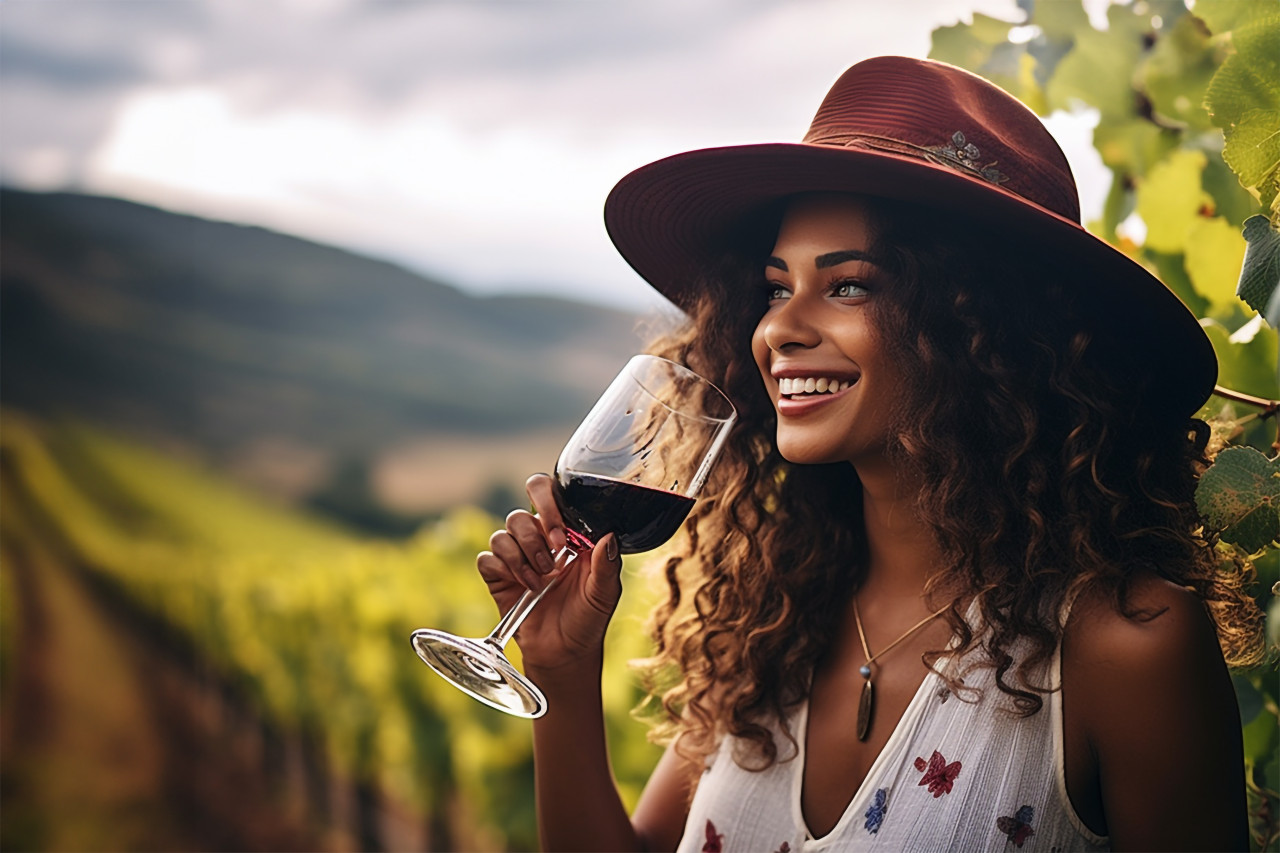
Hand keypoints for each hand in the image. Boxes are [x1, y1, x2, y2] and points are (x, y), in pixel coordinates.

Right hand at [476, 474, 623, 669]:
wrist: (564, 652)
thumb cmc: (588, 617)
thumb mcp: (605, 592)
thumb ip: (607, 564)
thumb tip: (610, 536)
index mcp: (566, 532)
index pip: (551, 495)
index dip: (550, 504)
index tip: (562, 535)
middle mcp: (539, 539)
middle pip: (521, 510)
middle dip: (534, 531)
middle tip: (553, 557)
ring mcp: (517, 556)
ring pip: (504, 531)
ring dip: (523, 556)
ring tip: (542, 580)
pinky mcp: (498, 575)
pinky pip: (488, 557)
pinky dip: (505, 569)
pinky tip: (525, 588)